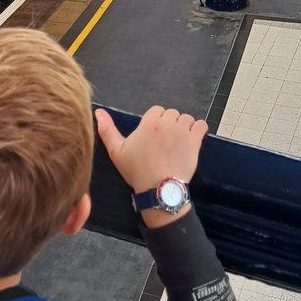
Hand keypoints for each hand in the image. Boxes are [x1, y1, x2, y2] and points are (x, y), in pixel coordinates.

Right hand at [95, 106, 206, 225]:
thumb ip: (107, 130)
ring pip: (186, 118)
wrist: (159, 189)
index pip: (157, 110)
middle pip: (172, 114)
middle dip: (170, 124)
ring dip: (184, 127)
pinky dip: (198, 130)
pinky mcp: (195, 141)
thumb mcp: (117, 152)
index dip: (156, 122)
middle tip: (165, 143)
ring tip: (178, 144)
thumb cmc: (137, 171)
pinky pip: (201, 125)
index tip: (154, 137)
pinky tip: (192, 140)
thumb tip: (98, 112)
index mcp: (149, 122)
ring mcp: (182, 131)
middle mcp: (167, 123)